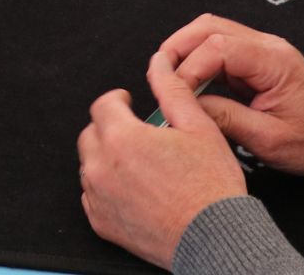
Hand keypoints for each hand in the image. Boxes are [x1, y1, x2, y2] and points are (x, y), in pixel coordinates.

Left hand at [78, 51, 246, 269]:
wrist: (213, 238)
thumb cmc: (210, 188)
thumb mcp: (199, 126)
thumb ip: (173, 90)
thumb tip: (161, 65)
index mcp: (123, 139)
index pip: (102, 105)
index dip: (118, 99)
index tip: (128, 102)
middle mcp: (103, 168)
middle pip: (91, 134)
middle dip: (110, 126)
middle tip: (137, 133)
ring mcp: (99, 198)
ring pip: (90, 164)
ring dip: (108, 157)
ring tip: (140, 162)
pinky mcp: (102, 223)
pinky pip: (92, 195)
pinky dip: (106, 186)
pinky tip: (134, 187)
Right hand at [162, 15, 303, 183]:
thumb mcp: (267, 140)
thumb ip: (225, 119)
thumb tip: (188, 107)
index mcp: (274, 62)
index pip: (218, 46)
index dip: (188, 67)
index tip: (175, 95)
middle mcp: (268, 46)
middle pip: (210, 26)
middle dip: (178, 48)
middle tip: (158, 78)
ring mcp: (262, 50)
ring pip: (211, 32)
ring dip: (185, 52)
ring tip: (168, 81)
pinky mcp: (255, 62)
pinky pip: (219, 50)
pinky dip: (198, 62)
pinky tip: (187, 85)